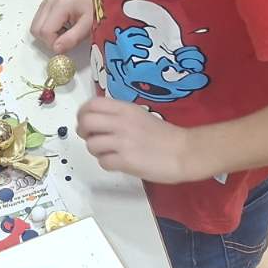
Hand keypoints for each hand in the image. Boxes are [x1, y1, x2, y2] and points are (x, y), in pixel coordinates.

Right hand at [30, 0, 93, 53]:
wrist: (96, 2)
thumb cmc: (95, 12)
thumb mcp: (88, 27)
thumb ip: (72, 39)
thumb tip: (56, 49)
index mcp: (59, 5)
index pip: (45, 31)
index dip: (54, 43)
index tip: (67, 45)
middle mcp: (49, 2)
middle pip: (36, 30)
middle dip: (49, 40)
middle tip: (66, 39)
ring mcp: (46, 4)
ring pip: (36, 28)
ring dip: (48, 36)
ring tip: (65, 32)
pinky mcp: (46, 7)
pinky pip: (40, 24)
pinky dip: (49, 31)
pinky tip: (61, 28)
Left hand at [75, 98, 189, 182]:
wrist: (184, 152)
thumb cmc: (163, 135)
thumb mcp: (139, 115)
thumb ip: (118, 115)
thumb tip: (96, 120)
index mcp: (125, 109)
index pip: (92, 104)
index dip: (83, 113)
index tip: (86, 121)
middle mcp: (121, 122)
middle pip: (86, 122)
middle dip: (83, 132)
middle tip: (91, 138)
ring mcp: (123, 142)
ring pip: (91, 144)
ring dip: (96, 150)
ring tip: (108, 152)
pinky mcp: (126, 161)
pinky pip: (103, 162)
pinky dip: (107, 164)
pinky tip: (117, 162)